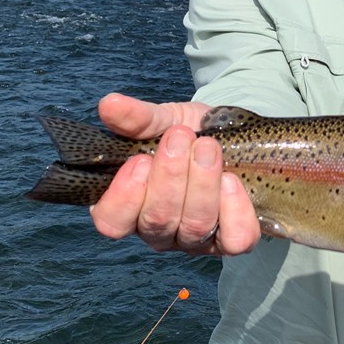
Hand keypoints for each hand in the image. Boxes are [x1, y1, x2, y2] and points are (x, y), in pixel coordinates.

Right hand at [88, 93, 260, 255]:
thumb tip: (109, 104)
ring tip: (208, 147)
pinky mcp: (231, 240)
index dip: (124, 196)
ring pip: (194, 227)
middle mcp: (159, 230)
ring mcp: (195, 239)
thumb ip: (137, 117)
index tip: (140, 160)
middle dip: (171, 176)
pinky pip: (235, 239)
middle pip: (157, 221)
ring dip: (202, 183)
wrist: (232, 135)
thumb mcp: (163, 119)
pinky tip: (232, 180)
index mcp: (130, 205)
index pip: (112, 221)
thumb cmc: (189, 133)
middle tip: (181, 136)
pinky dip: (234, 210)